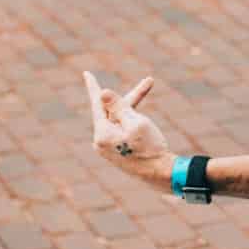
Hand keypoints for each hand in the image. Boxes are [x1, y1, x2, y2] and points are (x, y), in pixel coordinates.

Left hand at [83, 71, 171, 186]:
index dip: (94, 87)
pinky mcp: (116, 152)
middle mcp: (101, 142)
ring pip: (119, 120)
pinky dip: (132, 122)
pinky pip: (121, 130)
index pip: (97, 104)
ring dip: (135, 110)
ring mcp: (108, 148)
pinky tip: (145, 126)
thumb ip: (118, 106)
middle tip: (148, 83)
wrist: (161, 175)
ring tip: (156, 109)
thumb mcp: (135, 121)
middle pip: (114, 112)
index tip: (86, 73)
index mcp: (102, 134)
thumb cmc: (150, 147)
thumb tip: (103, 93)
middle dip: (133, 98)